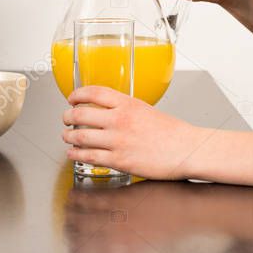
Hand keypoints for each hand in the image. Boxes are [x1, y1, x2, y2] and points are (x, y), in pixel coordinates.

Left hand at [61, 86, 203, 180]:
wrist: (187, 149)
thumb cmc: (173, 132)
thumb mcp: (147, 110)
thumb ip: (126, 110)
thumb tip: (109, 112)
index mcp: (128, 103)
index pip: (94, 92)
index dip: (77, 94)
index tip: (72, 98)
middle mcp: (120, 120)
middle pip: (81, 114)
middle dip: (67, 117)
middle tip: (66, 118)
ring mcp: (118, 141)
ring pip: (80, 136)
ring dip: (68, 136)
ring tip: (66, 137)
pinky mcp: (119, 160)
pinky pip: (89, 156)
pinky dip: (76, 154)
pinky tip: (73, 154)